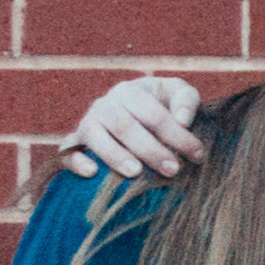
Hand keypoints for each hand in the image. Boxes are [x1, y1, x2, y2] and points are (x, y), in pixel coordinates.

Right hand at [60, 77, 203, 179]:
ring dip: (114, 155)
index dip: (175, 134)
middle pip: (123, 125)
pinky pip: (67, 151)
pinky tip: (92, 173)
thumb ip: (186, 100)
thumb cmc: (164, 105)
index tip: (197, 154)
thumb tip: (183, 120)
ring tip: (136, 173)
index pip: (152, 112)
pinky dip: (76, 161)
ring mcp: (88, 123)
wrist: (140, 113)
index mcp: (130, 91)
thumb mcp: (178, 94)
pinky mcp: (76, 143)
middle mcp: (105, 105)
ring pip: (93, 135)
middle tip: (173, 170)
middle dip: (150, 149)